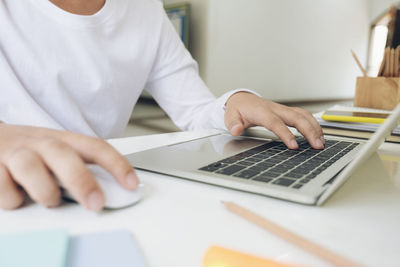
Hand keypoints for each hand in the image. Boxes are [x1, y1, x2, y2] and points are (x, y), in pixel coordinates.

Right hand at [0, 124, 137, 209]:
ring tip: (50, 200)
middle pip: (64, 155)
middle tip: (96, 203)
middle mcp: (40, 143)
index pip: (95, 147)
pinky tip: (18, 196)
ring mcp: (15, 153)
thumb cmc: (32, 149)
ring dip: (44, 190)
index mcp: (63, 139)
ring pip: (30, 167)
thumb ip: (79, 167)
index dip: (116, 164)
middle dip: (82, 181)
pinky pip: (3, 186)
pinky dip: (13, 198)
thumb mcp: (59, 153)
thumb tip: (106, 192)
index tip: (131, 184)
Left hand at [224, 92, 324, 149]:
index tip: (294, 146)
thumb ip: (233, 124)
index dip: (286, 134)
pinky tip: (318, 134)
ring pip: (303, 115)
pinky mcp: (287, 111)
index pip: (276, 123)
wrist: (242, 99)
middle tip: (317, 145)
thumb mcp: (230, 117)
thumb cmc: (238, 110)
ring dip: (314, 127)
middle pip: (296, 117)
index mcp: (262, 112)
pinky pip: (303, 115)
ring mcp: (282, 109)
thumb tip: (236, 130)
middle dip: (309, 131)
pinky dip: (313, 124)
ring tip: (321, 142)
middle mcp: (275, 109)